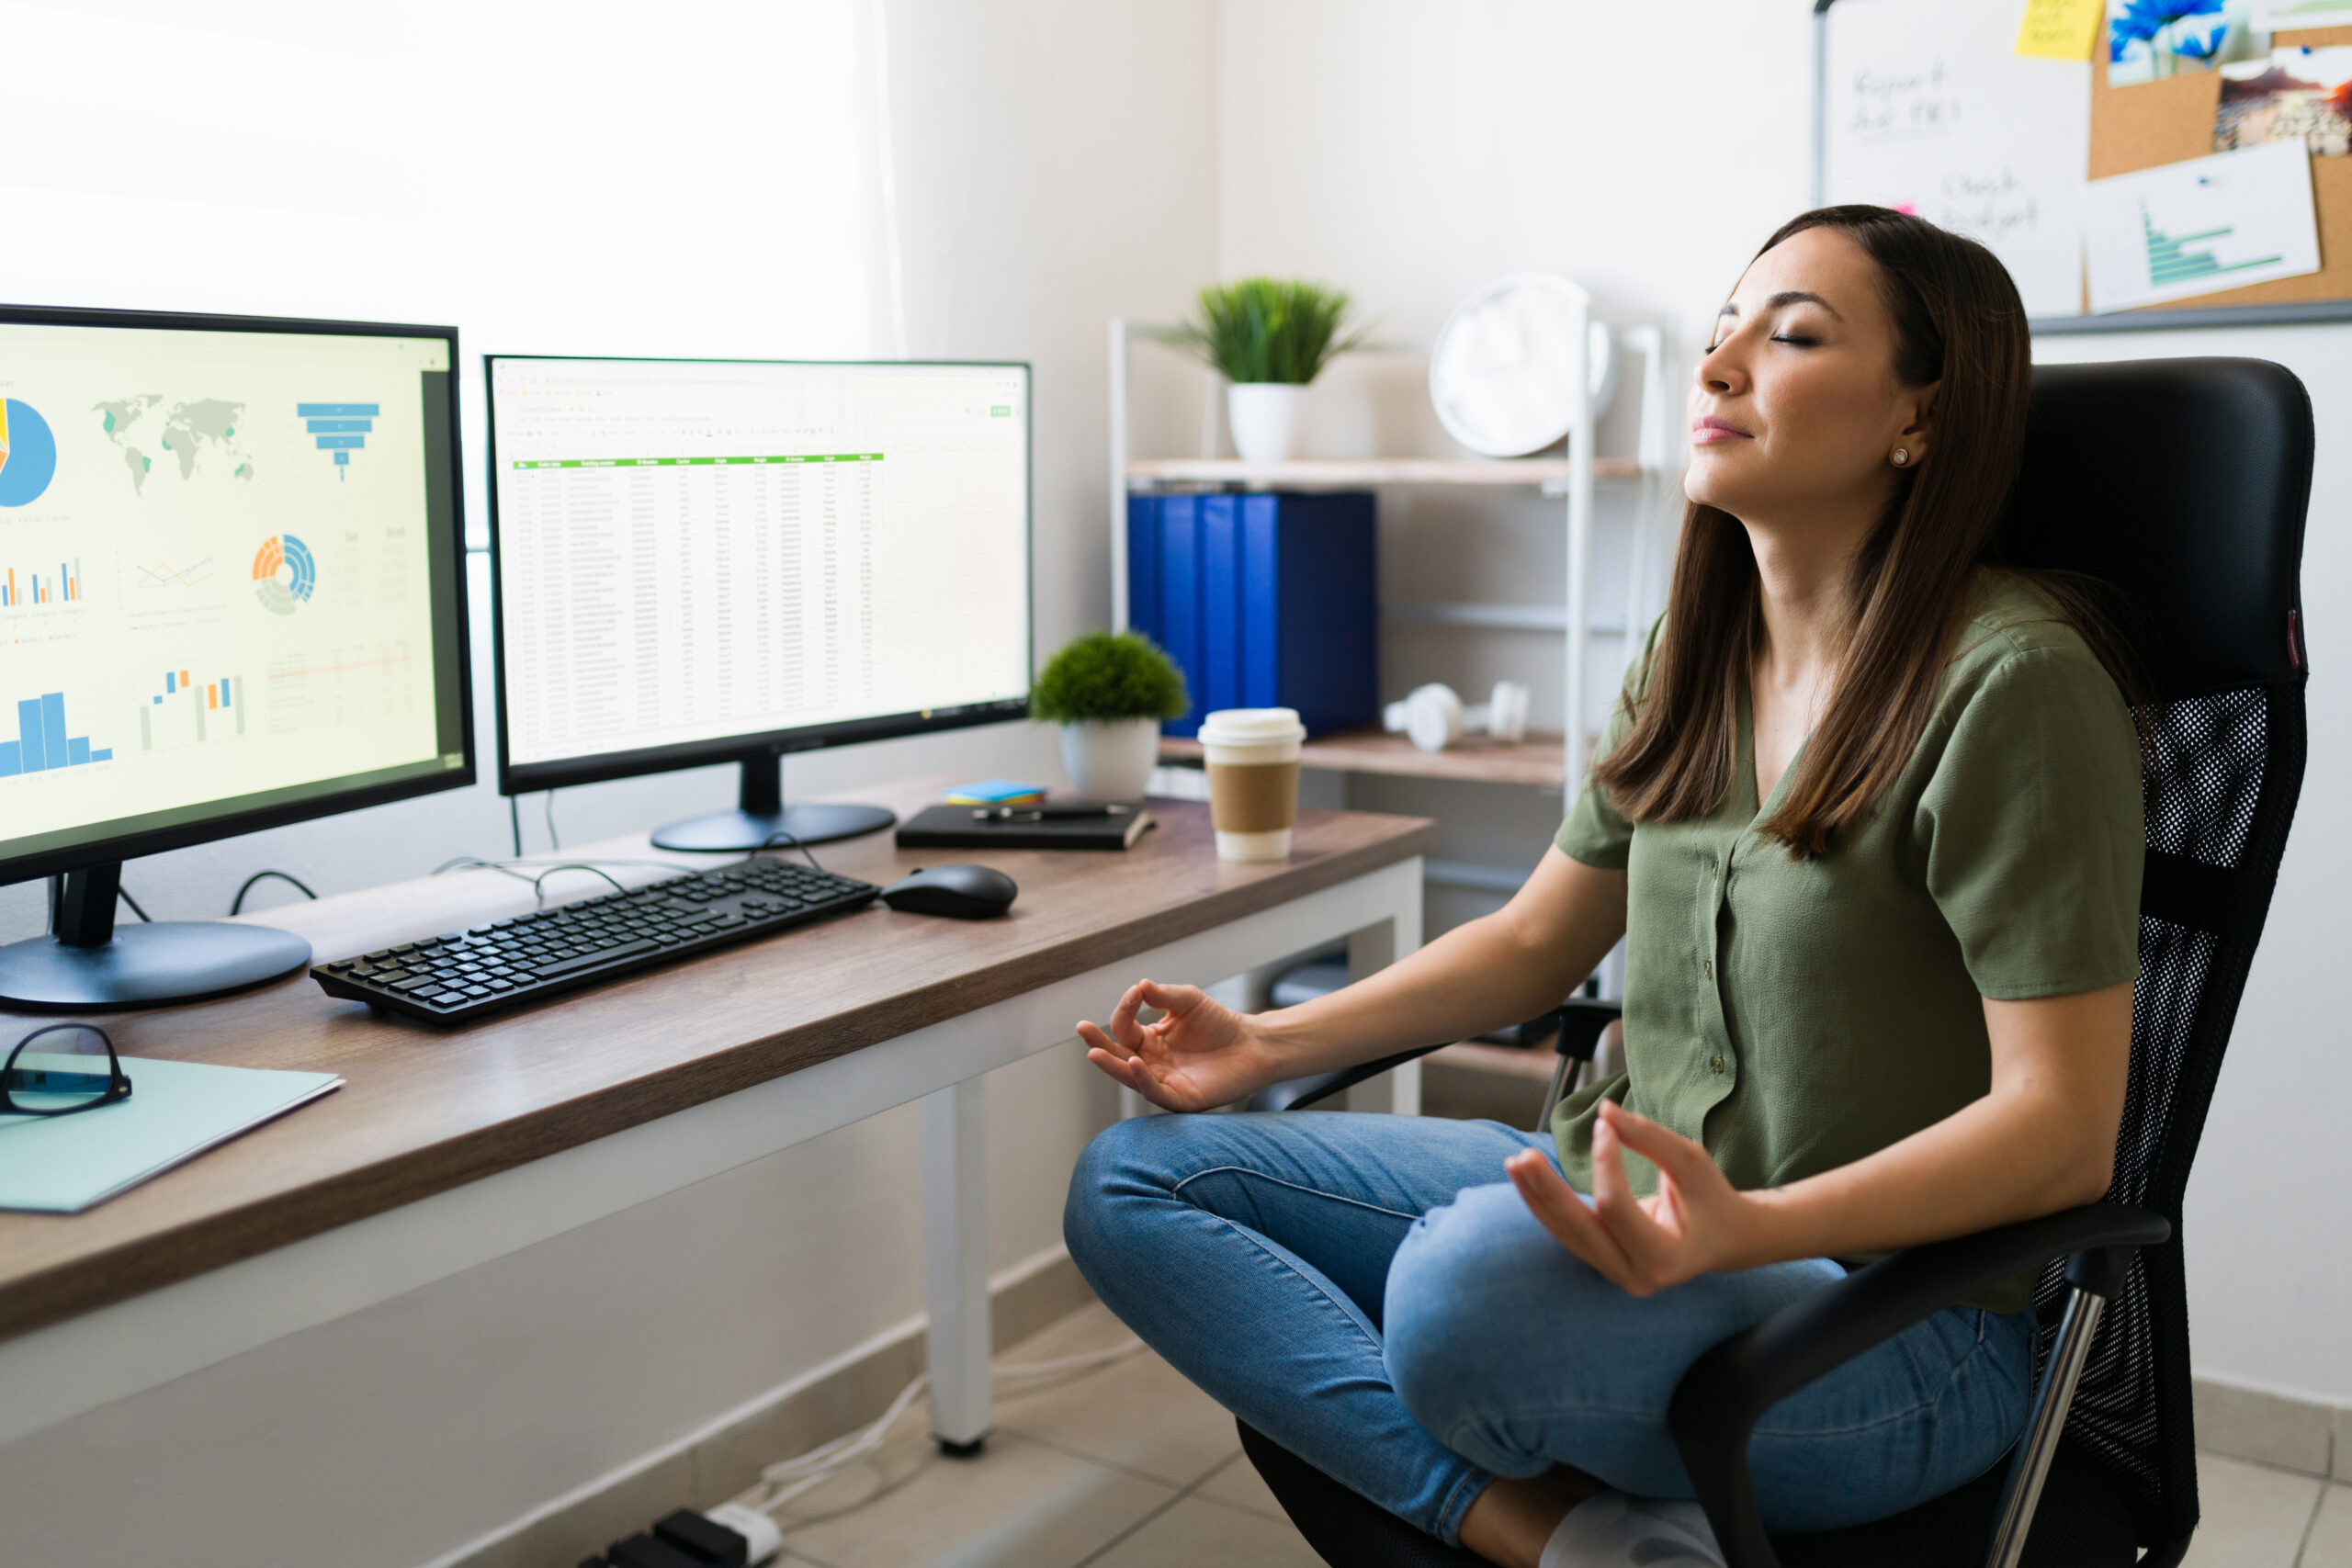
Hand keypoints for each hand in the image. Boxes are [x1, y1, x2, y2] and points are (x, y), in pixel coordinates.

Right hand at [1077, 979, 1275, 1111]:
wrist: (1254, 1045)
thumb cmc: (1220, 1023)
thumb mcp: (1189, 1001)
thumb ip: (1164, 996)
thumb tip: (1139, 985)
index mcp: (1150, 1040)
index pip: (1124, 1027)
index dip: (1125, 1009)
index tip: (1135, 993)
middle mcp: (1151, 1063)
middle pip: (1118, 1055)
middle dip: (1098, 1042)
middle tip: (1082, 1028)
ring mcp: (1164, 1082)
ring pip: (1130, 1077)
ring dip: (1112, 1065)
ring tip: (1094, 1053)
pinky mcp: (1181, 1099)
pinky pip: (1156, 1093)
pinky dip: (1142, 1080)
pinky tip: (1134, 1064)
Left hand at [1504, 1100, 1775, 1294]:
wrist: (1724, 1239)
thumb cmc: (1710, 1198)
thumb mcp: (1691, 1162)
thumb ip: (1648, 1137)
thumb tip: (1604, 1111)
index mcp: (1666, 1259)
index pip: (1617, 1208)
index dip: (1605, 1163)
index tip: (1603, 1124)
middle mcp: (1637, 1277)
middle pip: (1580, 1230)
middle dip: (1548, 1191)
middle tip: (1523, 1156)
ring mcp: (1616, 1275)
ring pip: (1565, 1235)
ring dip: (1537, 1197)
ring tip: (1515, 1163)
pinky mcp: (1602, 1263)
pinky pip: (1566, 1234)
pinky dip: (1545, 1205)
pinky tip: (1526, 1179)